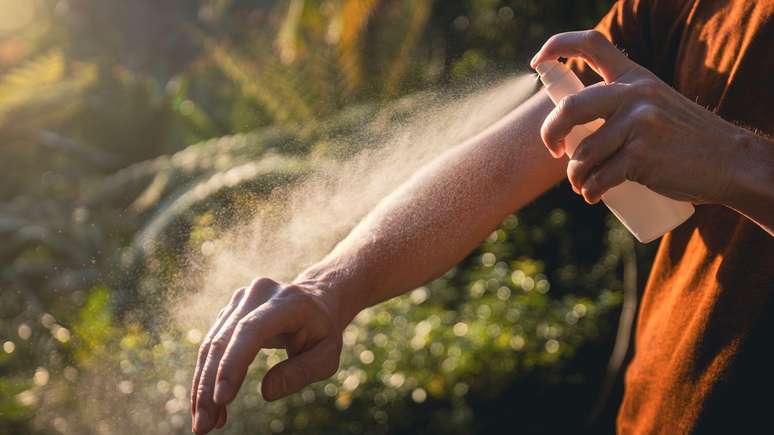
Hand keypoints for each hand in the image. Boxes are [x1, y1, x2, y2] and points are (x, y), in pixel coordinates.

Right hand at [191, 277, 343, 433]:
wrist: (317, 300)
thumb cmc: (323, 330)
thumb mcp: (327, 354)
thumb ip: (302, 372)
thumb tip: (266, 393)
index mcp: (287, 301)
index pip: (251, 330)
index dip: (233, 363)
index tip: (222, 399)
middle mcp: (258, 294)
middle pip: (223, 341)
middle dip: (209, 386)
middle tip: (204, 426)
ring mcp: (240, 300)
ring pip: (211, 345)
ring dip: (203, 387)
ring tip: (205, 423)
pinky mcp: (229, 312)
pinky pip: (212, 346)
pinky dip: (209, 378)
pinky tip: (212, 405)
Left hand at [530, 30, 747, 204]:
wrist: (730, 161)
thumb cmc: (683, 138)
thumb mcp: (655, 104)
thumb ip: (620, 104)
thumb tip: (569, 129)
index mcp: (635, 76)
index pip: (591, 44)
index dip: (557, 46)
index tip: (537, 61)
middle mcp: (635, 94)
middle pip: (570, 108)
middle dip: (550, 133)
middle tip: (553, 150)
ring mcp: (639, 124)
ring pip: (582, 153)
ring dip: (575, 176)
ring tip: (582, 184)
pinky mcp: (642, 157)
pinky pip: (599, 177)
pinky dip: (590, 191)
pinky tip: (593, 195)